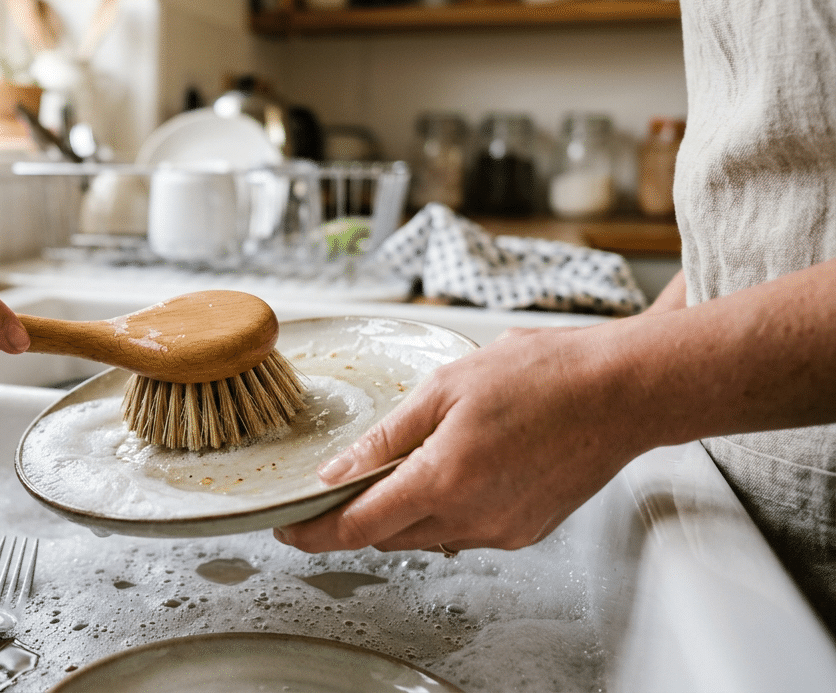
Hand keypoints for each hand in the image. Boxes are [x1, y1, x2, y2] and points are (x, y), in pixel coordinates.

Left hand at [274, 323, 648, 554]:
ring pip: (426, 536)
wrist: (622, 392)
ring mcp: (502, 530)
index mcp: (443, 481)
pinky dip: (442, 511)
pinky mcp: (526, 530)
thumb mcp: (444, 388)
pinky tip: (450, 472)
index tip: (289, 528)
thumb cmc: (543, 375)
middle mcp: (472, 518)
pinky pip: (464, 532)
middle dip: (355, 517)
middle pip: (387, 536)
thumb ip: (385, 438)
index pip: (357, 527)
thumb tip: (336, 472)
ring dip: (401, 512)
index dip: (314, 532)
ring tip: (401, 466)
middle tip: (337, 486)